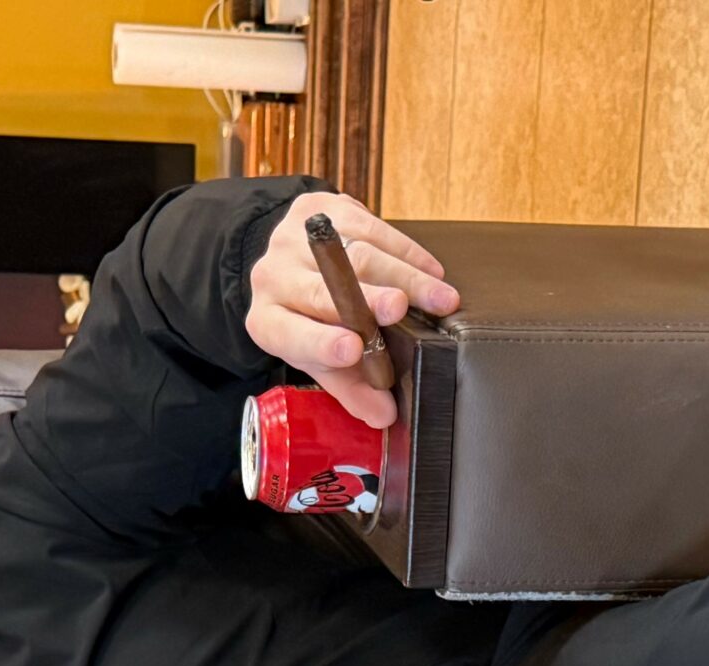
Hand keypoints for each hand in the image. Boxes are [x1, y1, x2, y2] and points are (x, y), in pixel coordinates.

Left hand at [247, 193, 461, 430]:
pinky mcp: (326, 208)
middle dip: (365, 298)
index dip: (321, 343)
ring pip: (358, 254)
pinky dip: (408, 253)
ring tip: (441, 298)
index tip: (353, 349)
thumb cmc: (308, 319)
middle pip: (325, 288)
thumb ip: (351, 388)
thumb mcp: (319, 359)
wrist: (288, 260)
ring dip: (405, 275)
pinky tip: (432, 272)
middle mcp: (275, 276)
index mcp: (268, 321)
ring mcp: (298, 238)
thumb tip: (385, 415)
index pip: (291, 334)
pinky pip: (373, 229)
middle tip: (398, 308)